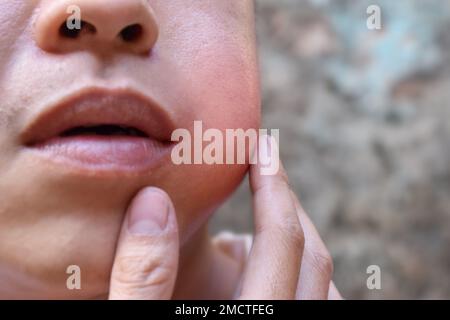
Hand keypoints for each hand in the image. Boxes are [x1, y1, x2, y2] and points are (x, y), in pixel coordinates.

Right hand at [107, 135, 341, 299]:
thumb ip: (141, 277)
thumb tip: (152, 203)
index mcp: (256, 319)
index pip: (282, 242)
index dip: (273, 187)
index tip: (265, 146)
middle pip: (316, 257)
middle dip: (290, 205)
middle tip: (267, 169)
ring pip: (326, 286)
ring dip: (300, 244)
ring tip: (262, 220)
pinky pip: (319, 302)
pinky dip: (302, 278)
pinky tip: (266, 274)